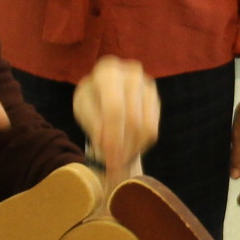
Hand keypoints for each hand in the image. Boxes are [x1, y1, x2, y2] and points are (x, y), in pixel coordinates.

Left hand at [73, 57, 159, 182]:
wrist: (106, 92)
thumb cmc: (91, 100)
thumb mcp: (83, 108)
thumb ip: (93, 122)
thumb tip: (104, 141)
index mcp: (108, 72)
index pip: (115, 109)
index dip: (112, 137)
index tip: (109, 160)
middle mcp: (131, 74)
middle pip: (133, 120)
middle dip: (123, 148)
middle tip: (113, 166)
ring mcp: (147, 86)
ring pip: (145, 128)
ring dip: (131, 150)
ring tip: (118, 160)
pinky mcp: (156, 99)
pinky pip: (152, 130)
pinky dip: (140, 146)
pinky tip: (127, 150)